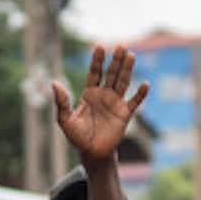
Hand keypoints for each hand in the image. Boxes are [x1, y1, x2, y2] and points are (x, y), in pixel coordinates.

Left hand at [51, 45, 150, 161]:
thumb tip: (54, 83)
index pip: (94, 73)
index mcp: (89, 94)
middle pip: (112, 73)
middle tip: (121, 46)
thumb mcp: (65, 119)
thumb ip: (62, 101)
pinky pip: (134, 102)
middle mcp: (104, 95)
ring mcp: (115, 103)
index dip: (97, 60)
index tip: (99, 47)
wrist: (92, 153)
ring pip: (123, 82)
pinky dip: (140, 94)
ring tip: (131, 55)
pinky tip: (145, 84)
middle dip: (116, 60)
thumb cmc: (77, 137)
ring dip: (127, 69)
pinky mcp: (125, 114)